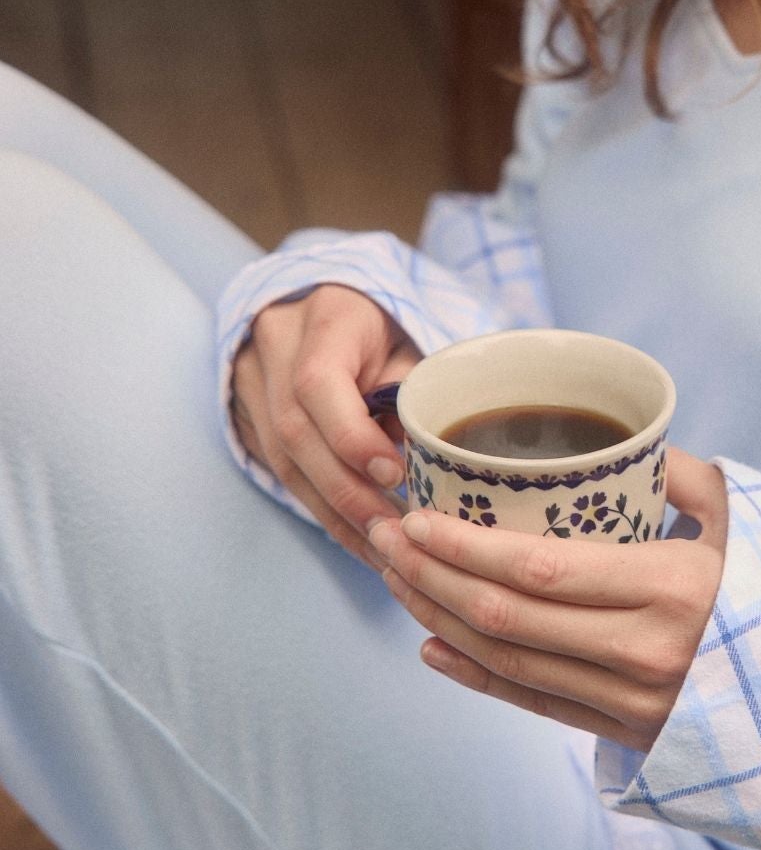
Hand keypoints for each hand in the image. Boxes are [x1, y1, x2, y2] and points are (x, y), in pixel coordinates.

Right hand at [231, 285, 419, 567]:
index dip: (352, 438)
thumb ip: (411, 394)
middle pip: (296, 433)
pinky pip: (281, 472)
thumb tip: (422, 462)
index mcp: (323, 318)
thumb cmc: (381, 326)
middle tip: (395, 531)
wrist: (322, 301)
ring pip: (283, 462)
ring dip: (335, 514)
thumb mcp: (409, 342)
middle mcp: (275, 347)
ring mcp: (252, 382)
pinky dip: (323, 509)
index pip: (318, 384)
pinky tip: (358, 538)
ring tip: (382, 548)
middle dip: (347, 492)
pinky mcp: (249, 416)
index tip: (394, 477)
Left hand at [368, 448, 728, 749]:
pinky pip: (535, 704)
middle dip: (431, 574)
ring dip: (440, 618)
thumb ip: (685, 476)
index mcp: (673, 587)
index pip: (540, 568)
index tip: (416, 514)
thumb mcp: (746, 522)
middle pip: (508, 615)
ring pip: (510, 661)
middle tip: (385, 534)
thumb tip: (623, 442)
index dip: (464, 546)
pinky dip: (474, 676)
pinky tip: (431, 646)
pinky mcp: (630, 736)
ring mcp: (634, 702)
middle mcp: (645, 651)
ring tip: (397, 578)